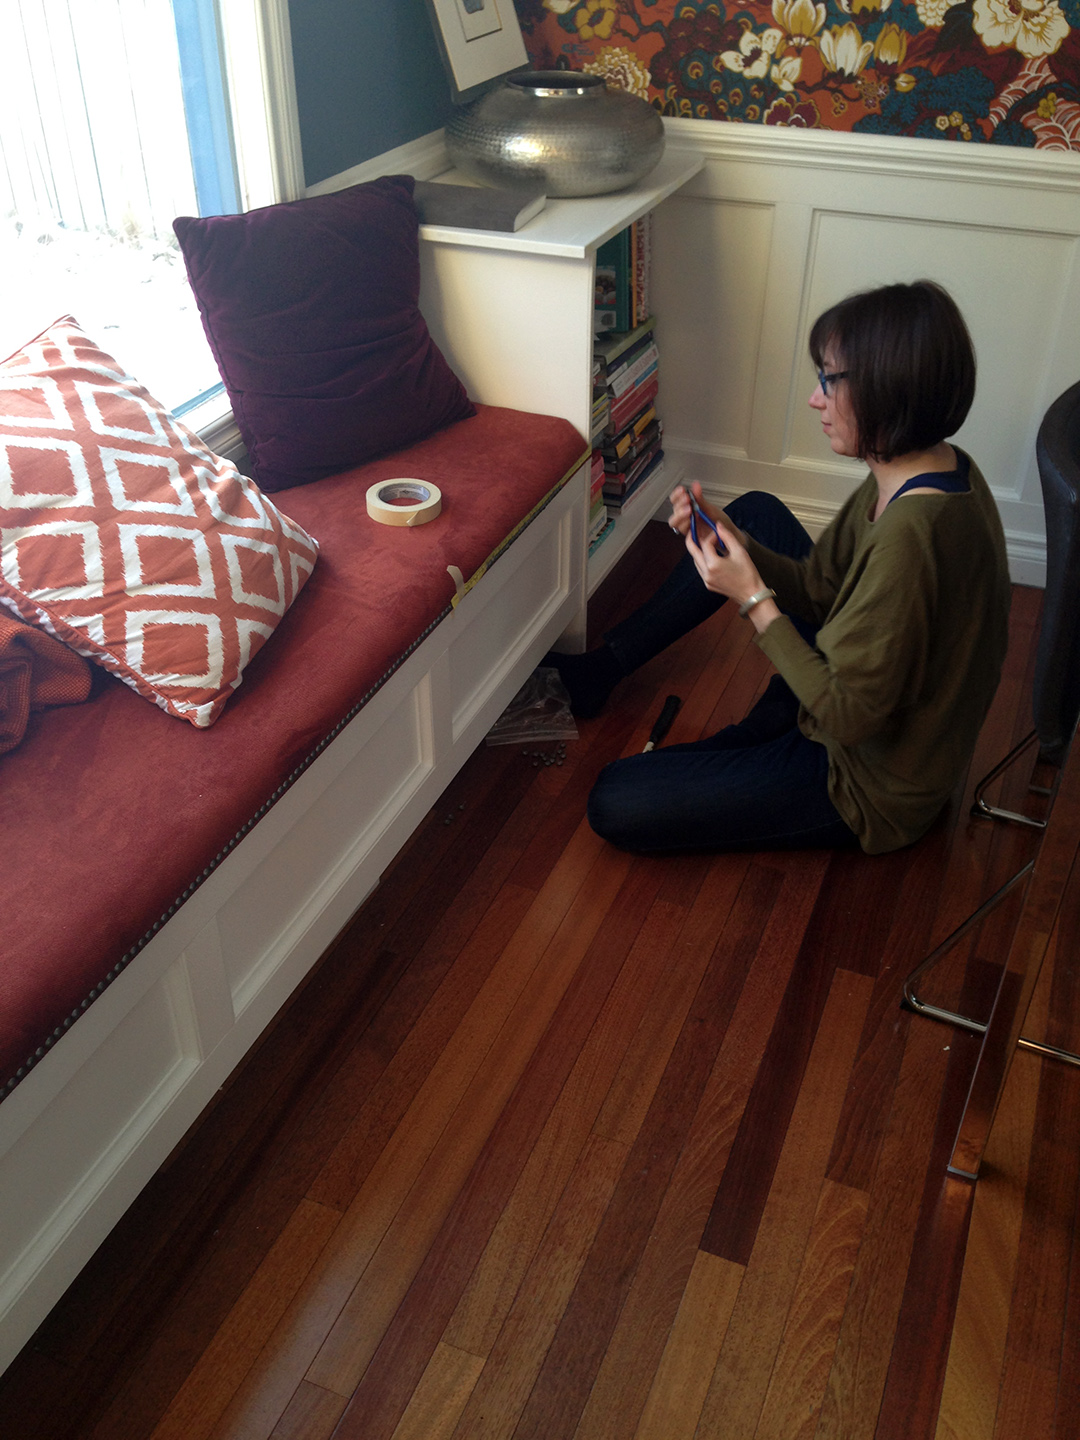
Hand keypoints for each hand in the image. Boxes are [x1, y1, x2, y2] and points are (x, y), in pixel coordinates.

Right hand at [667, 481, 718, 538]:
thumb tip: (695, 484)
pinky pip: (683, 532)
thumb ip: (700, 498)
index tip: (682, 490)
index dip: (676, 495)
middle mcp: (685, 519)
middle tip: (687, 500)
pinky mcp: (691, 537)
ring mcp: (687, 528)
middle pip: (673, 511)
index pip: (676, 500)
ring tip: (689, 510)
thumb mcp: (710, 508)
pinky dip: (686, 525)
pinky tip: (694, 520)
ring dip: (680, 515)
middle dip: (679, 504)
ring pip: (675, 523)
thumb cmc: (719, 522)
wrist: (728, 534)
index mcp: (687, 509)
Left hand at [685, 510, 780, 632]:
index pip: (706, 544)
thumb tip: (718, 525)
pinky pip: (700, 569)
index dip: (711, 536)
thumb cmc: (748, 572)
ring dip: (698, 550)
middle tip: (693, 530)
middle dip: (692, 540)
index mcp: (713, 564)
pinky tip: (709, 555)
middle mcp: (706, 573)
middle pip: (693, 552)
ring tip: (703, 541)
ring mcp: (705, 580)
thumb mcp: (739, 551)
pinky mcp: (708, 585)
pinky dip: (702, 560)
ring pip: (695, 561)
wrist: (751, 594)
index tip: (719, 534)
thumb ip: (727, 536)